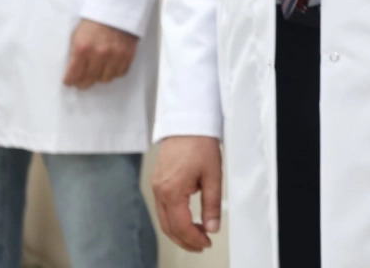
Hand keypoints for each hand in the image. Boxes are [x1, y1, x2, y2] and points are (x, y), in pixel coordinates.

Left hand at [62, 19, 137, 88]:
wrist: (116, 9)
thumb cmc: (94, 22)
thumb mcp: (77, 35)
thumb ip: (75, 54)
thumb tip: (73, 70)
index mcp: (82, 48)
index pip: (73, 76)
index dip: (70, 81)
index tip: (70, 81)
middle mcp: (99, 54)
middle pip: (89, 80)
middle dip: (83, 82)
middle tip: (82, 81)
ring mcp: (115, 55)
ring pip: (106, 79)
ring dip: (100, 77)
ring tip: (98, 72)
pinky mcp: (128, 54)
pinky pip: (121, 73)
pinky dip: (115, 72)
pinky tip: (110, 67)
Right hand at [151, 135, 222, 251]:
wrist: (188, 124)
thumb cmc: (200, 144)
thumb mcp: (213, 176)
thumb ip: (212, 205)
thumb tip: (212, 227)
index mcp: (172, 191)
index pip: (181, 226)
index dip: (193, 239)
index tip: (206, 243)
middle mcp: (159, 192)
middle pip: (168, 227)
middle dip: (185, 240)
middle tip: (201, 245)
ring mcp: (156, 187)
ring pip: (163, 219)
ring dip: (178, 231)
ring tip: (196, 235)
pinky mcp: (157, 182)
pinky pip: (162, 208)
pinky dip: (173, 219)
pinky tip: (186, 220)